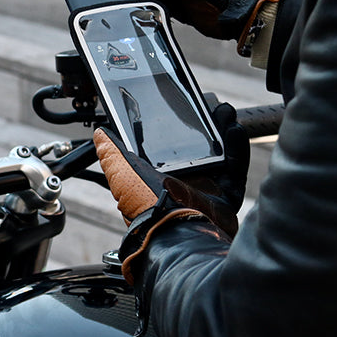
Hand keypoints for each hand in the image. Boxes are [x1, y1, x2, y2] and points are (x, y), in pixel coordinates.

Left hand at [94, 103, 248, 283]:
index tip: (182, 106)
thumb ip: (111, 153)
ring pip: (218, 154)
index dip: (176, 126)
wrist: (177, 232)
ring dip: (221, 130)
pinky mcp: (225, 198)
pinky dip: (237, 149)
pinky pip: (235, 169)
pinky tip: (234, 129)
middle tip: (207, 105)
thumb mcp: (121, 174)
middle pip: (197, 147)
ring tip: (222, 110)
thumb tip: (99, 133)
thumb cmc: (147, 206)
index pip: (167, 146)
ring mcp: (205, 190)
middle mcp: (182, 182)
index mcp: (158, 176)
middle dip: (203, 125)